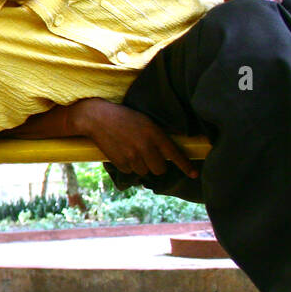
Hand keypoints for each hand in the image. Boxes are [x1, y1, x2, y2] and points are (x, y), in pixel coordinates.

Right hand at [70, 98, 197, 177]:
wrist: (96, 117)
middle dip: (156, 166)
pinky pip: (129, 171)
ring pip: (144, 172)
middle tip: (150, 157)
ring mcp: (131, 156)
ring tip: (132, 152)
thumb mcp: (145, 121)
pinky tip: (122, 153)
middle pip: (159, 169)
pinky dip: (128, 166)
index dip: (186, 166)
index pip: (175, 154)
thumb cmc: (123, 116)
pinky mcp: (119, 162)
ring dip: (141, 165)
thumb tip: (170, 150)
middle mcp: (145, 147)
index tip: (194, 174)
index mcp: (154, 134)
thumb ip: (158, 135)